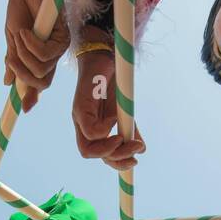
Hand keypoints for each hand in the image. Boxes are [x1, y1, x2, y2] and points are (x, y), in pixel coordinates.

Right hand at [3, 0, 70, 111]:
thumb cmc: (21, 8)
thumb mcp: (12, 38)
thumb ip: (12, 60)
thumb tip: (7, 83)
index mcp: (40, 58)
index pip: (39, 83)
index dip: (31, 97)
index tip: (23, 109)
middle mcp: (52, 55)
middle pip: (41, 82)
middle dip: (22, 74)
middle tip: (12, 57)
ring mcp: (59, 47)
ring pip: (42, 69)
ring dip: (25, 55)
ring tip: (20, 34)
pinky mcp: (62, 36)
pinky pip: (46, 54)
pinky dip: (31, 45)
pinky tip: (26, 31)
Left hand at [72, 40, 144, 169]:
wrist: (105, 56)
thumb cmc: (113, 83)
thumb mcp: (125, 111)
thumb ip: (130, 129)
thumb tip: (142, 149)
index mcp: (91, 128)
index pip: (98, 154)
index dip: (115, 162)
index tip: (134, 159)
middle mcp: (82, 125)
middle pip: (90, 154)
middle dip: (115, 160)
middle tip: (135, 154)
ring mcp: (78, 116)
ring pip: (87, 148)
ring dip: (110, 149)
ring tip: (129, 142)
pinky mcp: (79, 106)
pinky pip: (90, 130)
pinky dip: (105, 131)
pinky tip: (116, 120)